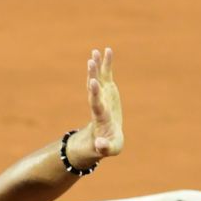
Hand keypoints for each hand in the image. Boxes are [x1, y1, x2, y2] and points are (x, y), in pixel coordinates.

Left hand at [85, 46, 122, 160]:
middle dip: (93, 75)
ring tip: (96, 52)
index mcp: (100, 117)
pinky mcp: (108, 90)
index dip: (95, 93)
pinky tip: (108, 50)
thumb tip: (100, 144)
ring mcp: (102, 95)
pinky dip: (107, 63)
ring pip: (98, 78)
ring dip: (97, 66)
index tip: (93, 82)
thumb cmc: (108, 145)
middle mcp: (99, 103)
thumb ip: (105, 147)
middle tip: (90, 62)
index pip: (96, 104)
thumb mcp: (109, 149)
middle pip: (94, 88)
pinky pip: (107, 74)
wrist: (104, 137)